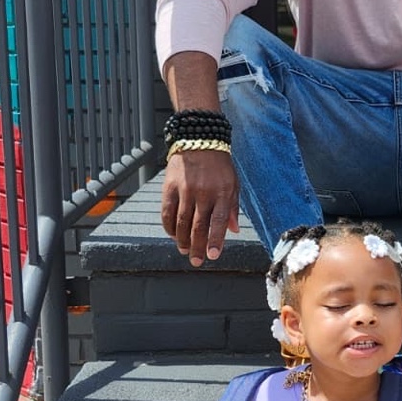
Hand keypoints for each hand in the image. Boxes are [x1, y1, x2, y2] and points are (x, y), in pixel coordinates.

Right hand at [161, 149, 239, 265]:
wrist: (199, 140)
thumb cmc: (219, 164)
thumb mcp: (233, 183)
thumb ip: (232, 207)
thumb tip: (234, 230)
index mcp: (222, 192)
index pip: (218, 222)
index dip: (216, 241)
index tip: (213, 255)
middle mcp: (203, 192)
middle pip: (198, 227)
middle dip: (197, 247)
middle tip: (196, 260)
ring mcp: (185, 190)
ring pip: (181, 223)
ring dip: (182, 241)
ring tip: (184, 250)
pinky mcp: (170, 187)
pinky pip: (167, 212)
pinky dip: (169, 227)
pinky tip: (173, 235)